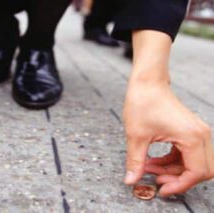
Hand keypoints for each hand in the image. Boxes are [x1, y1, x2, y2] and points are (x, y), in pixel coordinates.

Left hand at [123, 79, 213, 196]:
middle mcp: (200, 135)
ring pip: (193, 162)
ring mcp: (196, 132)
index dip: (179, 185)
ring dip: (173, 170)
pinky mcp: (189, 130)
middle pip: (199, 170)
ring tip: (149, 169)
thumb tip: (131, 180)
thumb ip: (136, 161)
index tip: (161, 189)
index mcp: (192, 137)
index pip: (196, 172)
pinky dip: (172, 161)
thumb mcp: (136, 136)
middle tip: (156, 180)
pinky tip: (154, 161)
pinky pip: (187, 153)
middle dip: (178, 179)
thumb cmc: (143, 102)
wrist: (147, 83)